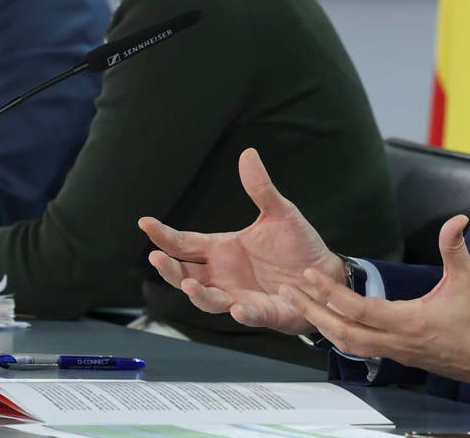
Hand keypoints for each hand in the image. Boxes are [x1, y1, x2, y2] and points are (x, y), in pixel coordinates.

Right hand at [139, 147, 341, 336]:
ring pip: (208, 299)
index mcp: (222, 249)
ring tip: (189, 284)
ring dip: (198, 294)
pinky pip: (248, 315)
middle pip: (185, 274)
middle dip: (168, 269)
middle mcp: (224, 274)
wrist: (325, 273)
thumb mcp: (279, 212)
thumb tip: (248, 153)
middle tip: (156, 257)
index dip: (163, 235)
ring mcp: (239, 295)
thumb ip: (260, 188)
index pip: (184, 243)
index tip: (145, 222)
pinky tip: (236, 307)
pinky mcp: (263, 312)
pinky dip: (241, 313)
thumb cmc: (298, 245)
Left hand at [282, 215, 469, 398]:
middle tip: (289, 291)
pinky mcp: (402, 357)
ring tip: (302, 305)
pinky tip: (332, 321)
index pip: (360, 310)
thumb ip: (456, 246)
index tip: (309, 275)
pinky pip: (363, 348)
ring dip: (324, 325)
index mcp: (411, 322)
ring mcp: (399, 353)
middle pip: (344, 333)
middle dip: (313, 311)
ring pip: (350, 345)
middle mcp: (399, 343)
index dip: (331, 292)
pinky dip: (342, 335)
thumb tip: (456, 218)